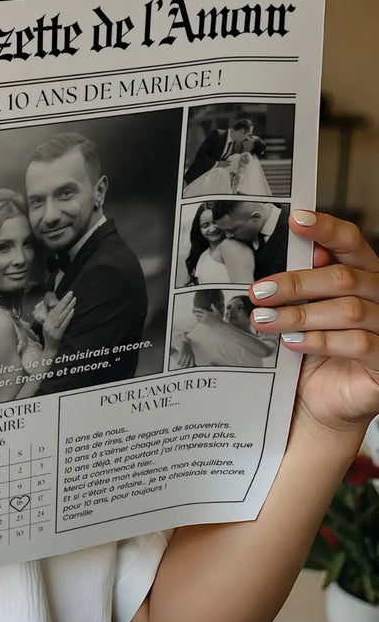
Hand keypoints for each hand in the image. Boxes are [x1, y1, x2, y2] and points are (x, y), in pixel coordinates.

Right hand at [42, 290, 75, 346]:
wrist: (49, 352)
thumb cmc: (51, 340)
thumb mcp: (50, 328)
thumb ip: (53, 319)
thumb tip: (59, 310)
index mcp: (46, 322)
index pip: (54, 310)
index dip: (61, 301)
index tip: (68, 295)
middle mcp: (48, 325)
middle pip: (57, 310)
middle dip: (64, 301)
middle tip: (71, 293)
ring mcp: (52, 330)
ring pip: (60, 316)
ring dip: (67, 307)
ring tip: (74, 300)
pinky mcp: (57, 334)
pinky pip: (63, 324)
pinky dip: (68, 317)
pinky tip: (72, 311)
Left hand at [248, 211, 378, 432]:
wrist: (320, 401)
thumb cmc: (311, 350)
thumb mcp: (302, 311)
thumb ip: (302, 283)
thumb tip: (294, 251)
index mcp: (363, 277)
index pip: (351, 243)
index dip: (326, 229)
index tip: (295, 220)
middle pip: (344, 278)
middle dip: (295, 283)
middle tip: (257, 291)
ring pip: (348, 310)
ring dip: (299, 314)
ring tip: (264, 320)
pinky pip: (358, 343)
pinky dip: (320, 340)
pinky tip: (291, 342)